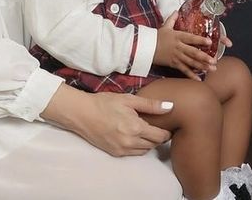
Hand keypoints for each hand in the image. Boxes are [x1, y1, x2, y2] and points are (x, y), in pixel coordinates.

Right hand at [41, 84, 171, 156]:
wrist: (81, 113)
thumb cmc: (104, 103)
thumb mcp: (128, 99)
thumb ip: (150, 104)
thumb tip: (170, 107)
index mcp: (135, 128)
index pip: (161, 136)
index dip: (166, 131)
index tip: (166, 125)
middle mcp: (130, 142)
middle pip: (154, 144)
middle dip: (158, 136)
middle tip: (156, 126)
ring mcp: (122, 149)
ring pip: (145, 150)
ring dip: (148, 142)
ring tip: (144, 130)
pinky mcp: (115, 153)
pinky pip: (134, 153)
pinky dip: (138, 146)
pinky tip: (133, 135)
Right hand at [154, 11, 217, 80]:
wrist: (146, 47)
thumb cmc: (157, 36)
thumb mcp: (165, 26)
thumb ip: (172, 19)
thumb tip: (176, 11)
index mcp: (178, 36)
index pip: (190, 38)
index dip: (200, 40)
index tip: (209, 42)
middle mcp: (178, 47)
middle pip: (192, 52)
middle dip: (204, 57)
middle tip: (214, 60)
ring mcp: (176, 56)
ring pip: (190, 62)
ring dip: (202, 66)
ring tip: (212, 69)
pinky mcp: (173, 64)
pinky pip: (184, 70)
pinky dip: (191, 75)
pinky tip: (199, 79)